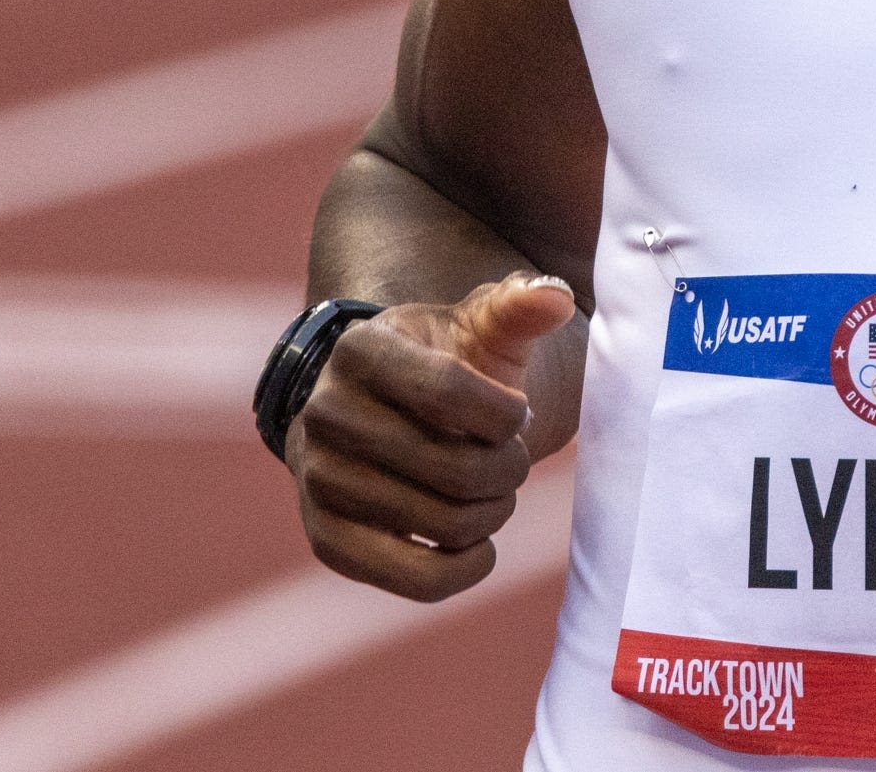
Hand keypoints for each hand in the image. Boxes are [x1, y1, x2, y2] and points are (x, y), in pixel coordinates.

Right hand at [290, 271, 577, 599]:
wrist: (377, 411)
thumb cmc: (443, 365)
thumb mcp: (477, 327)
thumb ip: (518, 307)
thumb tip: (555, 296)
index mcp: (360, 349)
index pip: (449, 390)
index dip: (506, 414)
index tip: (517, 414)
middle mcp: (325, 413)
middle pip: (457, 468)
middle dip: (510, 468)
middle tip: (512, 459)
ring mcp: (319, 480)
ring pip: (447, 524)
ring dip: (494, 512)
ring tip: (493, 490)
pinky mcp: (328, 540)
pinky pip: (419, 580)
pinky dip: (468, 568)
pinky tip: (479, 543)